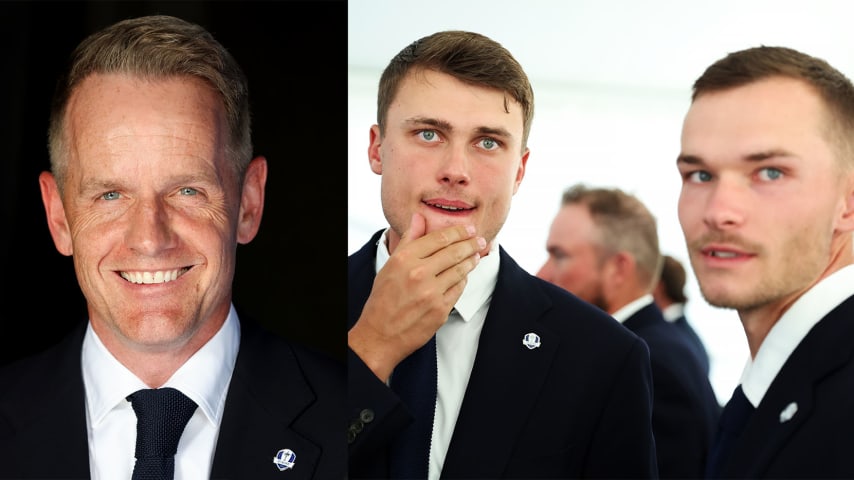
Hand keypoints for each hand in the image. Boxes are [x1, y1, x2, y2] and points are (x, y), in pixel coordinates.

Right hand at [349, 213, 484, 381]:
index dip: (457, 231)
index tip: (468, 228)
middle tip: (480, 239)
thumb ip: (409, 239)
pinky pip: (458, 290)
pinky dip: (463, 280)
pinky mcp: (440, 310)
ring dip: (471, 261)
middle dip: (471, 244)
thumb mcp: (391, 264)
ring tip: (476, 255)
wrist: (380, 334)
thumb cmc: (383, 298)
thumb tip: (419, 217)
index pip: (438, 239)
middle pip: (454, 252)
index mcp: (404, 260)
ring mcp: (431, 294)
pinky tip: (464, 276)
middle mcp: (418, 274)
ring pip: (460, 271)